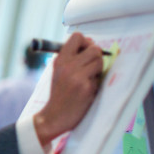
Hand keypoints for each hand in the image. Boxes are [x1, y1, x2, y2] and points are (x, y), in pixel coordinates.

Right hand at [32, 32, 103, 146]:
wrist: (53, 116)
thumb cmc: (58, 94)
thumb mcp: (58, 72)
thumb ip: (71, 58)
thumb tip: (90, 43)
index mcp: (60, 60)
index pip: (78, 37)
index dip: (86, 42)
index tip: (85, 51)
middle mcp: (68, 66)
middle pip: (94, 48)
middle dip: (96, 57)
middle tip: (91, 67)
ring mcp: (77, 77)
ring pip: (100, 61)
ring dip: (97, 70)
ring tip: (88, 79)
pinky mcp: (86, 88)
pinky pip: (99, 78)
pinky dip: (95, 83)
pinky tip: (86, 91)